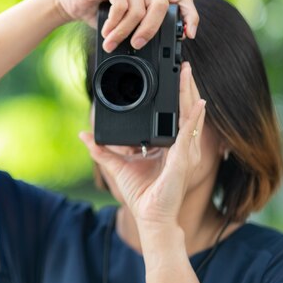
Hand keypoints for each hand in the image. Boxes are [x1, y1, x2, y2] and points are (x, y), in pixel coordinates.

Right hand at [50, 0, 198, 51]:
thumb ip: (144, 23)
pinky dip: (114, 24)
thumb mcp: (127, 20)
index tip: (188, 36)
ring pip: (138, 10)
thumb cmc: (99, 12)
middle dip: (149, 31)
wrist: (68, 0)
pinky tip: (106, 31)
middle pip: (160, 6)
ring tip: (112, 43)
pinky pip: (121, 5)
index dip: (189, 17)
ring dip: (123, 32)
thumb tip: (164, 43)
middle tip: (136, 45)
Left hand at [78, 62, 206, 226]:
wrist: (151, 217)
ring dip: (190, 94)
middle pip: (186, 110)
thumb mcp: (117, 166)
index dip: (176, 96)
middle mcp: (181, 146)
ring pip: (191, 116)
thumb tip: (84, 134)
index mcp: (170, 146)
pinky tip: (197, 103)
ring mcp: (184, 152)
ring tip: (188, 73)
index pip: (176, 115)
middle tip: (184, 65)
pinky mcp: (182, 160)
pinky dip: (194, 118)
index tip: (173, 76)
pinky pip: (189, 134)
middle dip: (186, 87)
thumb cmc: (141, 195)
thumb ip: (102, 150)